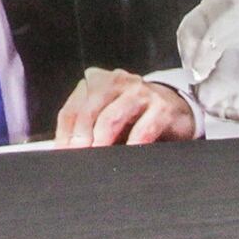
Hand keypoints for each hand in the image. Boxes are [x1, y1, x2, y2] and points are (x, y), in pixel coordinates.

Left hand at [55, 67, 196, 145]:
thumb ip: (87, 126)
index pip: (73, 107)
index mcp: (98, 81)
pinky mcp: (162, 108)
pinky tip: (127, 154)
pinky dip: (133, 145)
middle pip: (90, 109)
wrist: (177, 108)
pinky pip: (143, 129)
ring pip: (112, 116)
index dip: (64, 132)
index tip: (62, 152)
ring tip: (97, 156)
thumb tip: (64, 150)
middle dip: (80, 136)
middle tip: (77, 155)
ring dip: (101, 140)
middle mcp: (118, 82)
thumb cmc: (135, 115)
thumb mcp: (108, 114)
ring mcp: (141, 92)